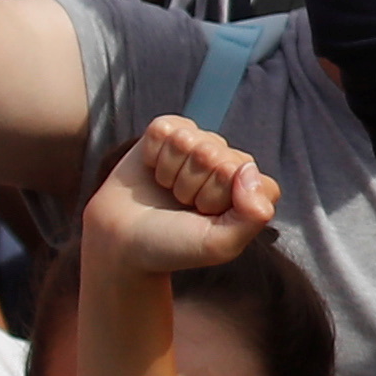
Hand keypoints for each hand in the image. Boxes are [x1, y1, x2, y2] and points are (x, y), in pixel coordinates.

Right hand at [87, 118, 280, 282]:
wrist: (122, 242)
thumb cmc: (173, 245)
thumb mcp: (220, 245)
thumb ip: (252, 216)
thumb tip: (249, 170)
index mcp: (252, 188)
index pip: (244, 173)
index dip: (217, 199)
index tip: (204, 218)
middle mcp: (228, 161)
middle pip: (212, 155)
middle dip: (190, 186)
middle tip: (181, 206)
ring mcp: (200, 144)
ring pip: (187, 141)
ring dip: (170, 172)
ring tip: (168, 191)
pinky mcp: (169, 133)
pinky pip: (163, 130)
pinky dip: (151, 154)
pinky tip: (153, 172)